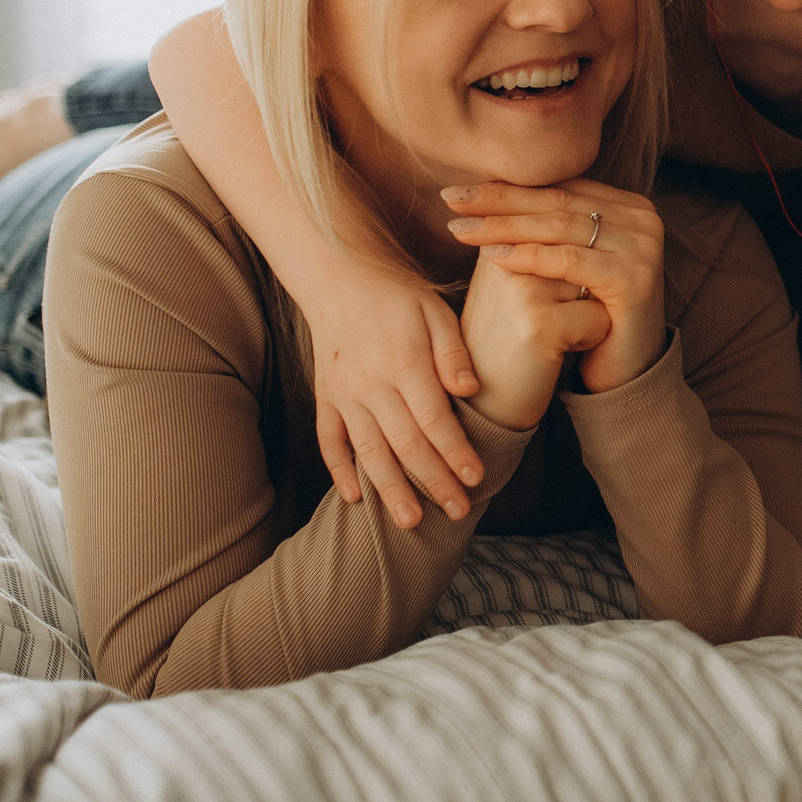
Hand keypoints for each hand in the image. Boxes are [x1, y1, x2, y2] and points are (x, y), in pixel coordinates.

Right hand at [308, 274, 486, 528]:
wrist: (337, 279)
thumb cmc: (396, 296)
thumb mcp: (434, 311)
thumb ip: (454, 352)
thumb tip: (470, 391)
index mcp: (404, 363)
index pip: (434, 419)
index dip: (455, 452)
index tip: (476, 478)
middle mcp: (371, 385)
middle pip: (405, 444)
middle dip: (433, 482)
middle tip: (458, 511)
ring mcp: (344, 395)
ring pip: (367, 452)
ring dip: (389, 490)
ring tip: (411, 522)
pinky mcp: (325, 398)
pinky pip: (330, 441)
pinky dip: (339, 471)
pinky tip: (355, 498)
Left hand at [445, 179, 666, 397]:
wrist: (622, 372)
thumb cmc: (588, 315)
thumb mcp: (570, 261)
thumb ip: (549, 223)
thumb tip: (488, 188)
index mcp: (629, 207)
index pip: (560, 188)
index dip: (508, 188)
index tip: (459, 191)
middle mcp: (643, 220)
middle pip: (558, 202)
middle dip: (499, 201)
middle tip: (451, 199)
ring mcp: (643, 248)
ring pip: (560, 227)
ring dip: (505, 226)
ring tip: (461, 229)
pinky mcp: (634, 279)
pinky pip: (570, 261)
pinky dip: (529, 256)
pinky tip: (493, 257)